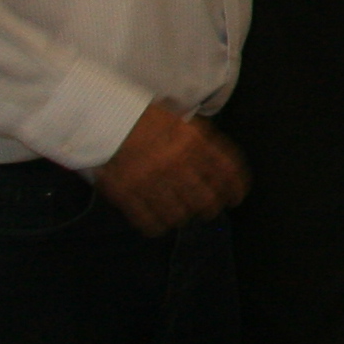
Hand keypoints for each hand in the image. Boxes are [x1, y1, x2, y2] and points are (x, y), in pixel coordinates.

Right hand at [89, 103, 248, 235]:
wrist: (106, 117)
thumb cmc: (145, 117)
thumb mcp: (181, 120)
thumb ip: (201, 139)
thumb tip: (217, 161)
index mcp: (194, 141)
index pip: (226, 171)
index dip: (236, 188)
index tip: (236, 199)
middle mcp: (177, 162)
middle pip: (205, 199)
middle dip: (210, 208)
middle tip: (208, 211)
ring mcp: (152, 180)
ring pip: (179, 214)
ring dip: (183, 217)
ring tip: (181, 215)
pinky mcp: (127, 193)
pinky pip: (148, 221)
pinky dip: (156, 226)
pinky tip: (158, 224)